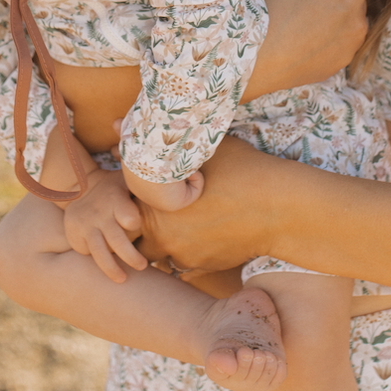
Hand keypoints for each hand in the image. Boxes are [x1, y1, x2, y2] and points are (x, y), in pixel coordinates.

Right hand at [61, 166, 147, 283]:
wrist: (79, 186)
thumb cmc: (115, 188)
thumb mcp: (128, 180)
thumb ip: (146, 189)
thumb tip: (181, 189)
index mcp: (115, 198)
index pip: (129, 217)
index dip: (134, 223)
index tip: (138, 227)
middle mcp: (100, 212)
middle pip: (117, 241)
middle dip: (131, 257)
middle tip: (143, 265)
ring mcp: (85, 225)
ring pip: (100, 252)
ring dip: (112, 269)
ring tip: (123, 279)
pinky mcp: (75, 234)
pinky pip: (86, 253)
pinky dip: (97, 261)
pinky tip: (106, 266)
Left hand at [134, 135, 282, 272]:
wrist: (275, 208)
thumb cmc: (239, 168)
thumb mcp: (198, 148)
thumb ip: (154, 141)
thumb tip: (115, 124)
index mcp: (154, 200)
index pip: (122, 205)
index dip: (129, 198)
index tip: (142, 191)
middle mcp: (160, 231)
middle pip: (131, 236)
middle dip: (137, 227)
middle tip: (151, 214)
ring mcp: (179, 252)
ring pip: (154, 256)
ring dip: (160, 244)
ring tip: (175, 228)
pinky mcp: (199, 266)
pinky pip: (180, 267)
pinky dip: (184, 254)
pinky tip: (198, 238)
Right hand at [245, 0, 367, 97]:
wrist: (248, 57)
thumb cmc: (265, 4)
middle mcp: (360, 18)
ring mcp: (350, 45)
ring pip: (337, 17)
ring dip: (320, 10)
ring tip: (289, 12)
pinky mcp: (337, 66)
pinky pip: (332, 43)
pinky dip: (319, 36)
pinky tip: (292, 35)